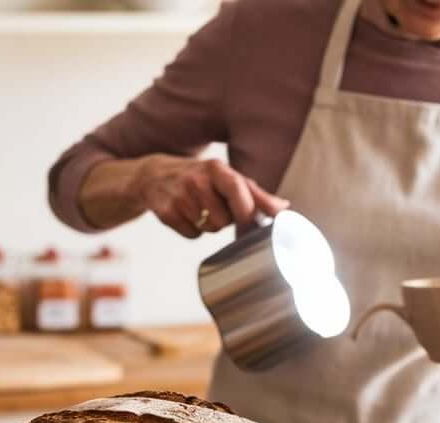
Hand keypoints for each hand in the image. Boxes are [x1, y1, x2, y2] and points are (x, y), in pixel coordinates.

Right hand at [135, 156, 289, 238]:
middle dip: (225, 220)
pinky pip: (191, 235)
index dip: (248, 214)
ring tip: (200, 209)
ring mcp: (180, 196)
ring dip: (209, 225)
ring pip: (209, 229)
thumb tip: (283, 208)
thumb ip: (257, 194)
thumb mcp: (227, 178)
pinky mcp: (166, 212)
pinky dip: (192, 230)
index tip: (252, 225)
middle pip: (224, 220)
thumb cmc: (201, 178)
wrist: (156, 175)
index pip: (239, 193)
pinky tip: (186, 215)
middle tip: (217, 208)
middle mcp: (197, 180)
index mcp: (217, 169)